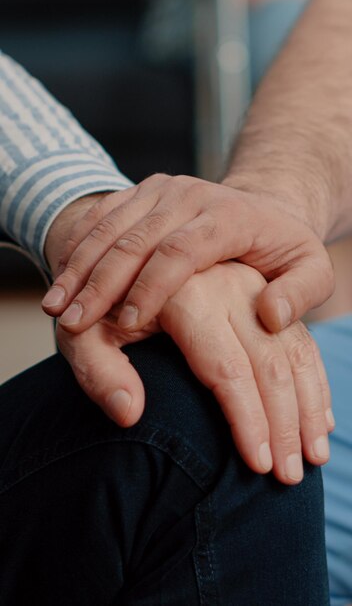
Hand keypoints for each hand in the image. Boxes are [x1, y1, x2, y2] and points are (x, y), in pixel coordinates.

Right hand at [42, 173, 333, 334]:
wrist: (262, 206)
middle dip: (100, 283)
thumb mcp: (312, 268)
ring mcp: (161, 191)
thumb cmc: (283, 247)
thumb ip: (301, 293)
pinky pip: (102, 217)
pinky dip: (78, 249)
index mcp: (229, 214)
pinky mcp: (141, 193)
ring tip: (55, 308)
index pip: (183, 249)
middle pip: (137, 239)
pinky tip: (60, 279)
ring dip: (79, 269)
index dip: (153, 286)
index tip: (126, 323)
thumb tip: (270, 316)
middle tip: (72, 323)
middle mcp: (189, 195)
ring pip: (111, 228)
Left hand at [56, 260, 333, 485]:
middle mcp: (226, 286)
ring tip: (314, 457)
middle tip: (291, 477)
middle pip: (268, 363)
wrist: (124, 259)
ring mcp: (250, 286)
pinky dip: (312, 381)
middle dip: (284, 425)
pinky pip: (298, 338)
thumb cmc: (100, 308)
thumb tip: (129, 415)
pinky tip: (317, 418)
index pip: (226, 369)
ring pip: (293, 351)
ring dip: (307, 407)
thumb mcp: (82, 335)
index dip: (247, 420)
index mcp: (184, 296)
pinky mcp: (262, 293)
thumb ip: (99, 373)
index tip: (258, 466)